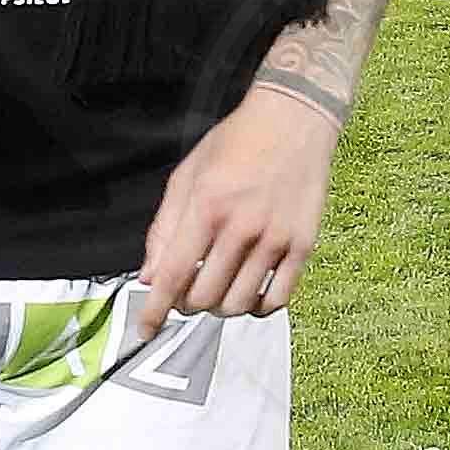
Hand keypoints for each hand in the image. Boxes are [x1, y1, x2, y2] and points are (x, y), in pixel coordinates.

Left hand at [134, 86, 338, 334]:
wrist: (294, 120)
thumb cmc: (237, 143)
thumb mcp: (187, 175)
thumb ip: (164, 228)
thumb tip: (149, 277)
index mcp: (207, 206)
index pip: (173, 274)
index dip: (155, 309)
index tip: (146, 328)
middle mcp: (242, 225)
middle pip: (204, 296)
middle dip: (187, 304)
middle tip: (186, 293)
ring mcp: (276, 237)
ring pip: (238, 303)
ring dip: (219, 307)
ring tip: (216, 291)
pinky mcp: (303, 244)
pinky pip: (278, 298)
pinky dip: (256, 307)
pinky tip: (247, 293)